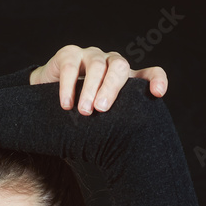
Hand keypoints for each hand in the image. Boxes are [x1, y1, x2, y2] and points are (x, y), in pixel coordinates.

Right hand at [29, 44, 167, 113]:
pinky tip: (66, 104)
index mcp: (125, 80)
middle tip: (101, 109)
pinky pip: (71, 67)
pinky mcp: (69, 55)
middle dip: (111, 88)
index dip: (156, 79)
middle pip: (119, 67)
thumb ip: (116, 126)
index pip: (148, 73)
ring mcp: (91, 56)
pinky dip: (68, 86)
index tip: (158, 93)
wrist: (47, 101)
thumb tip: (129, 151)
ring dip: (90, 89)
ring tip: (84, 111)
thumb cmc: (80, 114)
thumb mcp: (102, 121)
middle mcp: (111, 64)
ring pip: (97, 65)